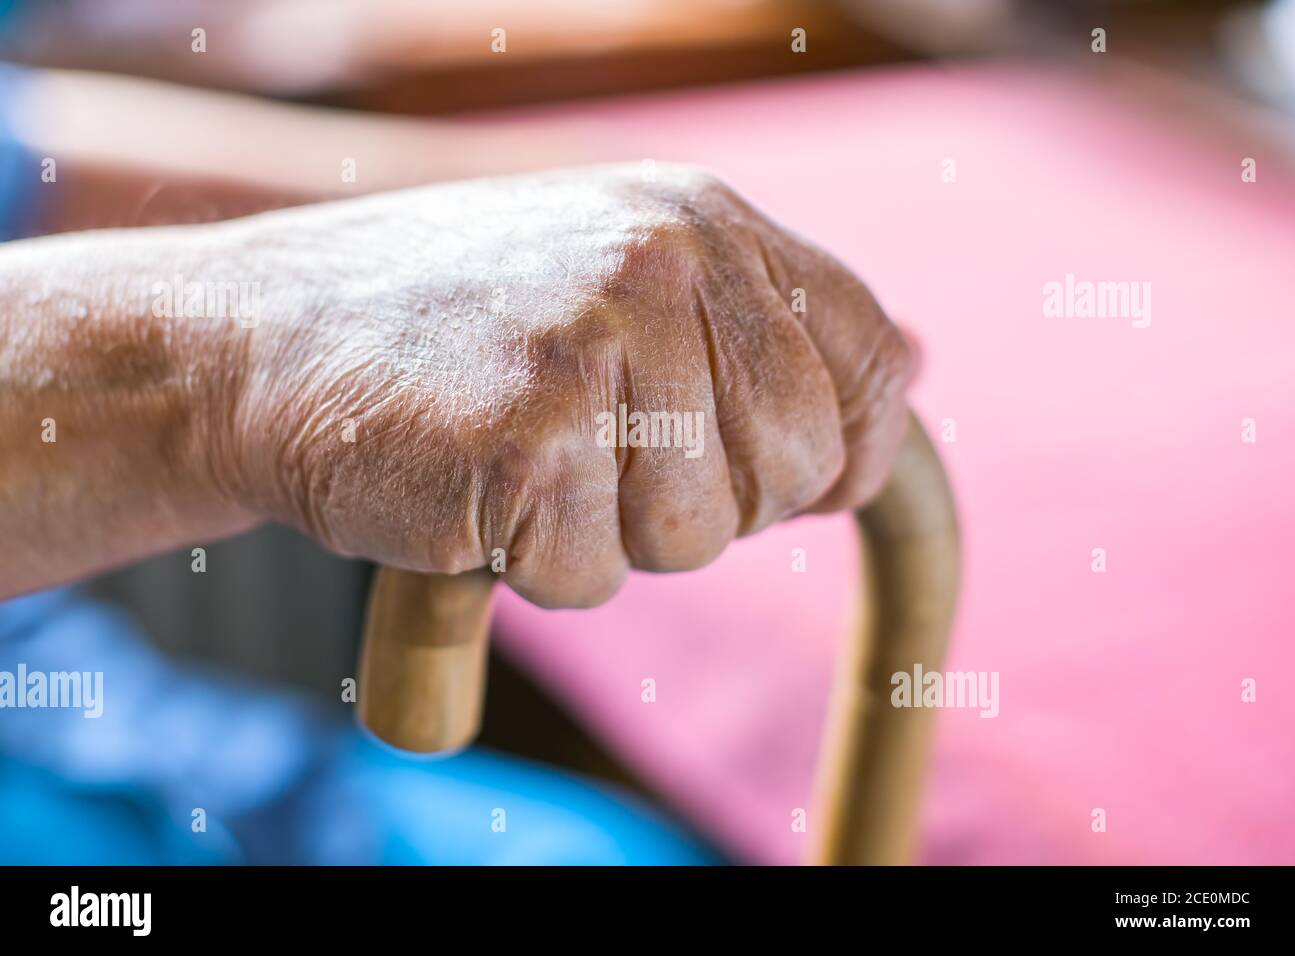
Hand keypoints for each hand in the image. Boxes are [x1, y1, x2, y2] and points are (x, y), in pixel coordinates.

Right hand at [196, 164, 910, 607]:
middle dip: (711, 503)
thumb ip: (763, 315)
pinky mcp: (530, 436)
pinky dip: (534, 564)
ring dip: (611, 537)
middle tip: (603, 462)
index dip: (843, 449)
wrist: (262, 339)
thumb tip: (914, 365)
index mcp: (699, 221)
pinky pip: (592, 574)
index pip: (862, 357)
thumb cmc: (447, 325)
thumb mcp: (619, 266)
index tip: (786, 481)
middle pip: (792, 467)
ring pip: (695, 538)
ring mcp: (597, 345)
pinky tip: (475, 492)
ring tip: (526, 462)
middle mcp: (664, 265)